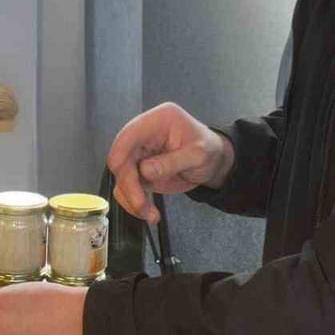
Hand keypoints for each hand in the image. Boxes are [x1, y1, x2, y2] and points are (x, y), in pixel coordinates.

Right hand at [106, 102, 233, 222]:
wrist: (214, 161)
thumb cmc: (209, 150)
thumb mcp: (199, 155)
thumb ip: (173, 162)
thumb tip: (145, 171)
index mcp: (157, 121)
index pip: (128, 136)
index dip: (121, 157)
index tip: (125, 180)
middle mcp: (143, 135)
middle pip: (121, 160)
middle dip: (129, 186)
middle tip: (142, 205)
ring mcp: (140, 154)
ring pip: (122, 177)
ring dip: (131, 198)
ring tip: (150, 214)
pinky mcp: (140, 171)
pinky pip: (128, 188)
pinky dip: (135, 203)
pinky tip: (149, 213)